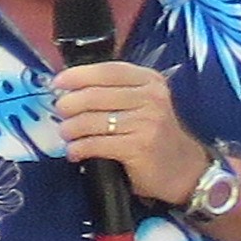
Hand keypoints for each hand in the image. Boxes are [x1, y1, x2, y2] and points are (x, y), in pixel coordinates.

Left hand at [52, 58, 205, 203]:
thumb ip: (112, 90)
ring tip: (67, 134)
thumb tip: (67, 87)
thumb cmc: (152, 133)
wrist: (183, 169)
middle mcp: (151, 98)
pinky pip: (94, 144)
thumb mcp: (141, 103)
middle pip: (93, 95)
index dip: (78, 75)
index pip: (108, 71)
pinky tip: (75, 152)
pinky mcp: (138, 147)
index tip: (58, 83)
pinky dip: (77, 148)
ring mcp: (147, 122)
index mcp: (150, 81)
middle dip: (68, 105)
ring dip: (69, 129)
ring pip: (89, 121)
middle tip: (61, 113)